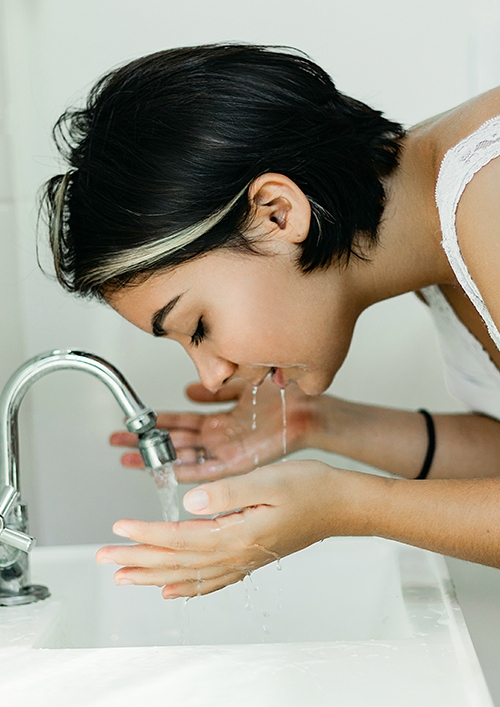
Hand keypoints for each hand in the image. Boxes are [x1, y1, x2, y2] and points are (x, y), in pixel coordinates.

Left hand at [96, 461, 375, 597]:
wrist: (342, 504)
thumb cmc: (311, 488)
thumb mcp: (268, 480)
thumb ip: (227, 493)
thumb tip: (189, 504)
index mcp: (237, 533)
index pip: (180, 538)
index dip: (146, 533)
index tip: (119, 527)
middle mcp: (237, 553)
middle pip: (177, 561)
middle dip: (138, 559)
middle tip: (105, 557)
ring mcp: (244, 559)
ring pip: (189, 574)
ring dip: (154, 575)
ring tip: (126, 576)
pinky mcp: (251, 557)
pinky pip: (213, 581)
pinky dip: (188, 588)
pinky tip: (173, 591)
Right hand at [110, 377, 322, 481]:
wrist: (309, 409)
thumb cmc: (281, 397)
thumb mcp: (240, 386)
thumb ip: (214, 390)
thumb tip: (189, 389)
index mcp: (219, 421)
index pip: (180, 423)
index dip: (155, 423)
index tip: (133, 423)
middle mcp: (219, 439)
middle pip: (175, 442)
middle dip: (146, 443)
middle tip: (117, 443)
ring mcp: (227, 452)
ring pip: (185, 458)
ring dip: (158, 459)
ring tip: (130, 458)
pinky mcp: (240, 463)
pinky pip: (209, 471)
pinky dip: (188, 472)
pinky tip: (168, 472)